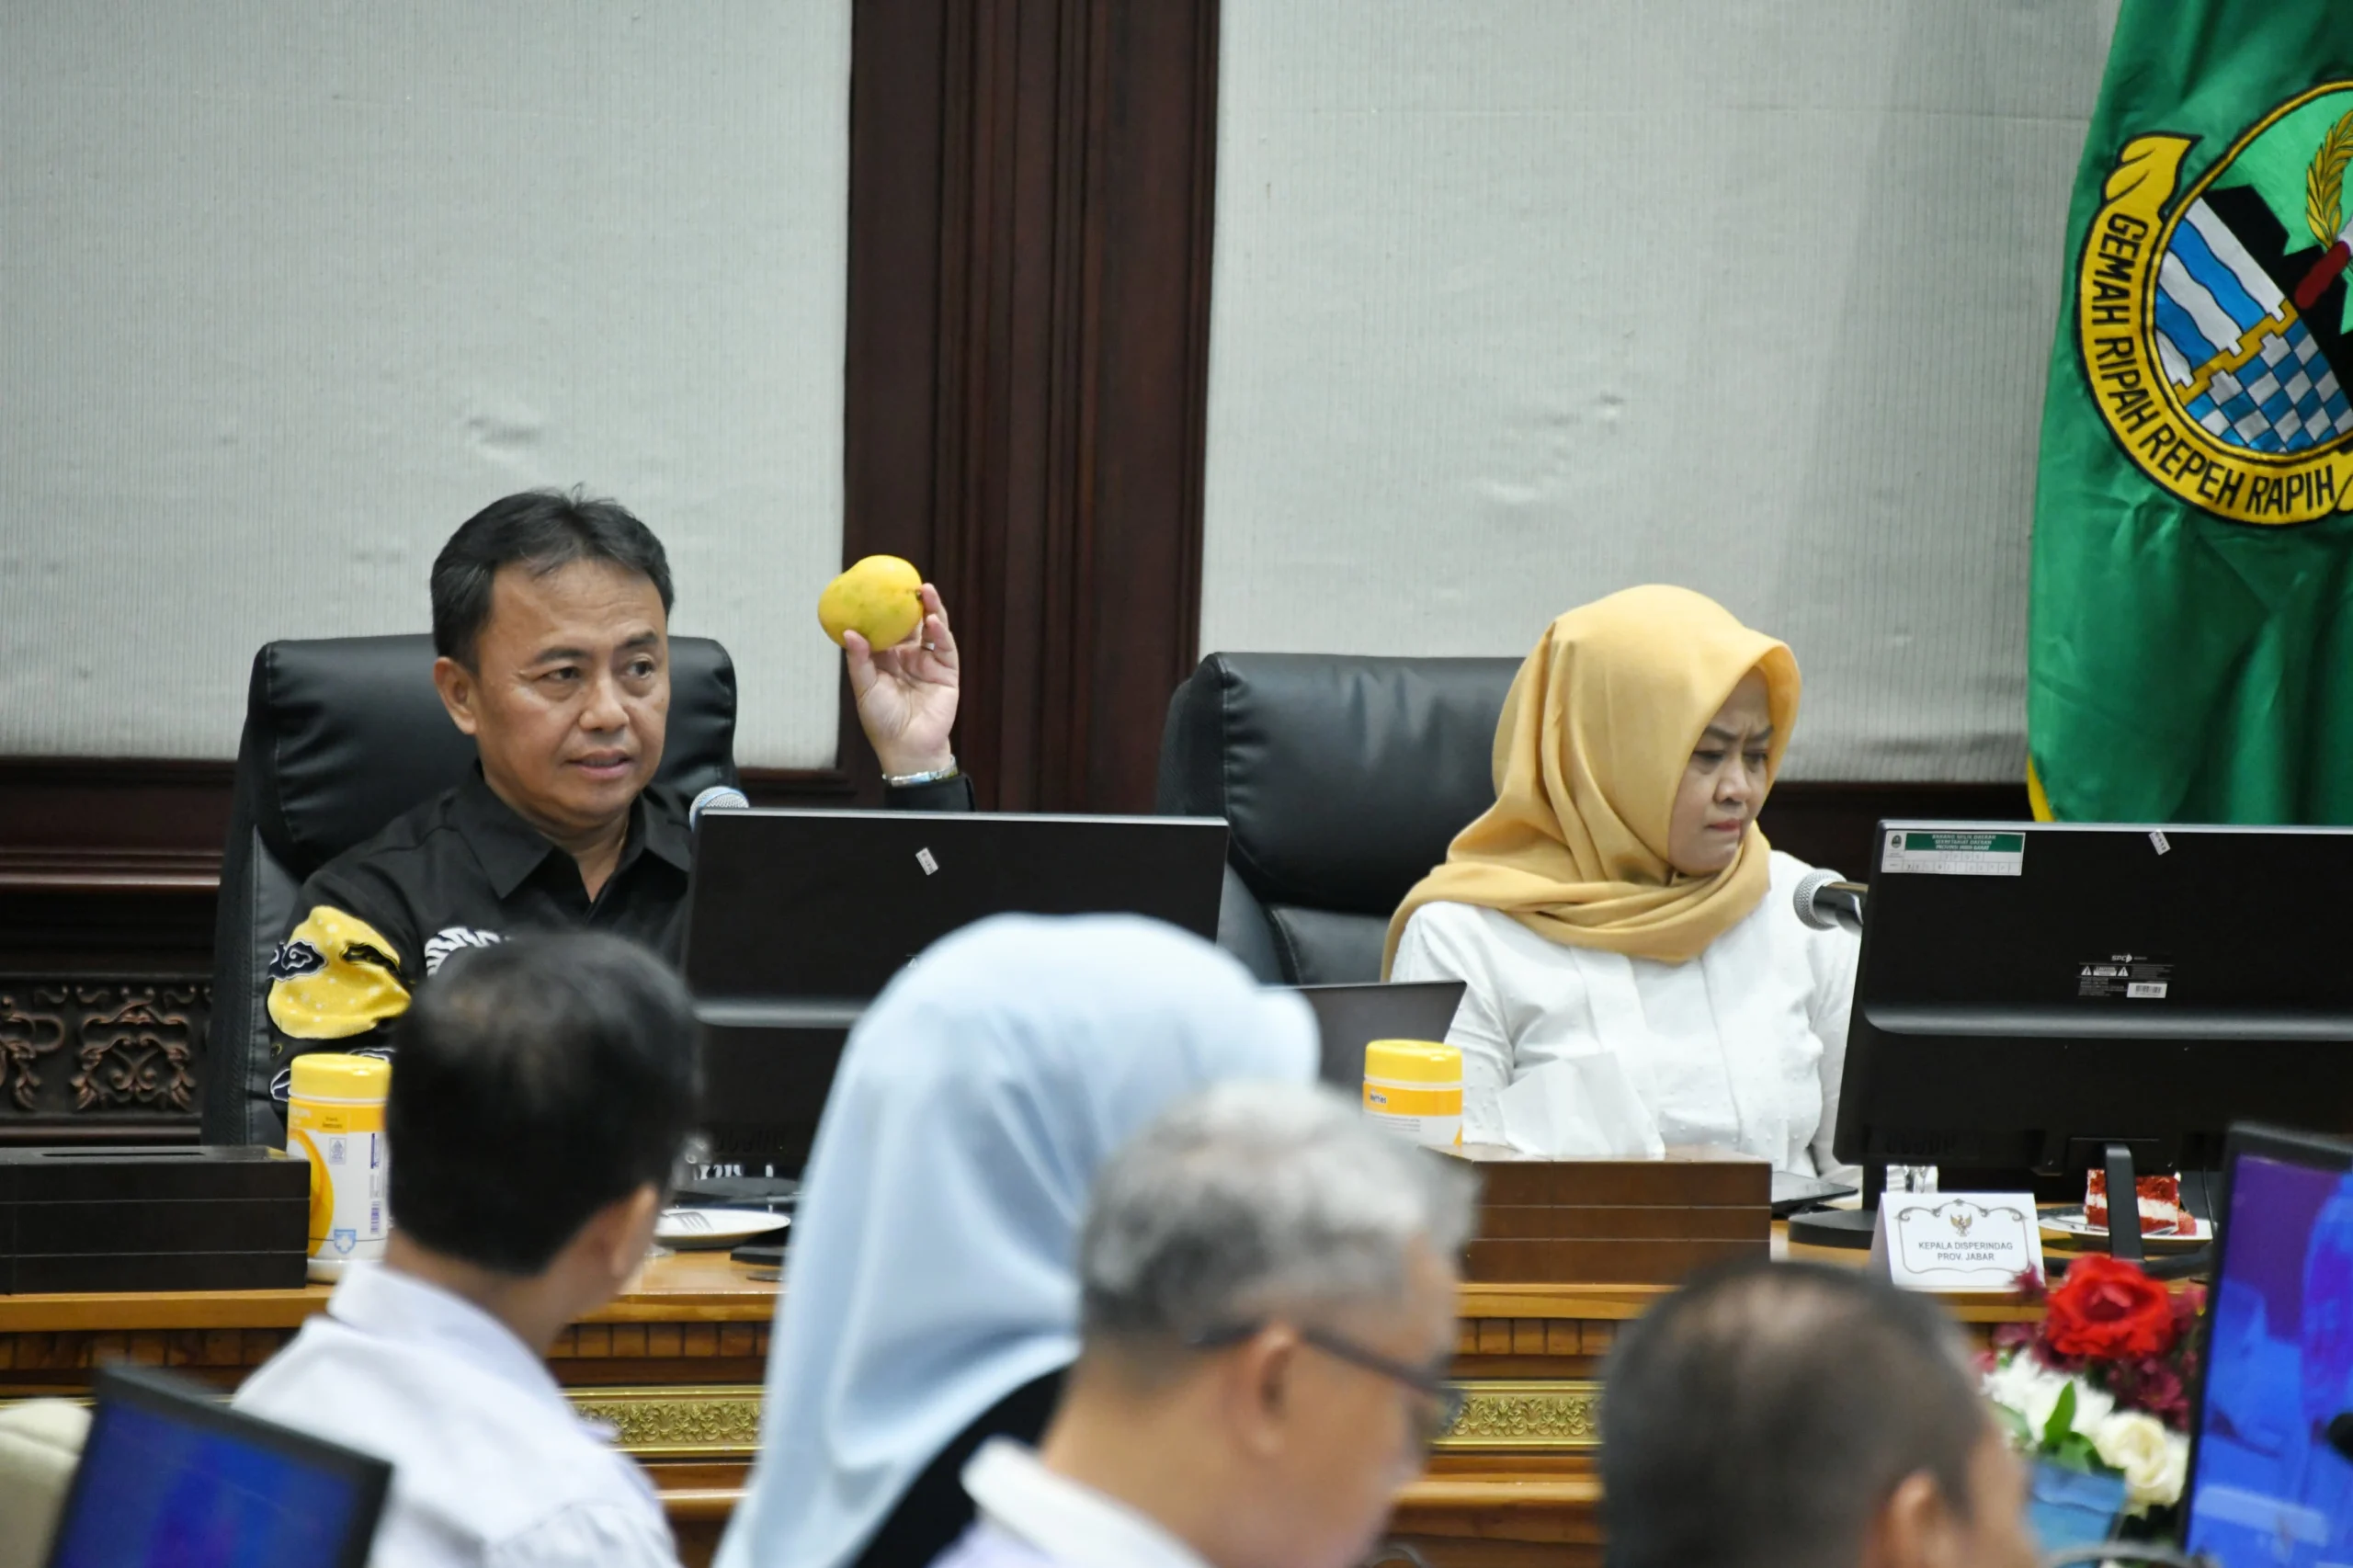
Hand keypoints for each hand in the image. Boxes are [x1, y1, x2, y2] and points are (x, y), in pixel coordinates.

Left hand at [845, 583, 960, 778]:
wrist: (907, 747)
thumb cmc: (881, 720)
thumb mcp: (864, 688)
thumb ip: (860, 660)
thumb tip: (850, 632)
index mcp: (888, 659)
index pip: (888, 626)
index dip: (885, 607)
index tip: (879, 585)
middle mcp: (909, 657)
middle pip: (913, 623)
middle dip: (911, 602)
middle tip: (907, 581)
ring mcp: (929, 663)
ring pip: (932, 630)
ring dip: (931, 609)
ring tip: (926, 590)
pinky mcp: (947, 672)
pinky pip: (944, 648)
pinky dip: (940, 633)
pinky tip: (933, 621)